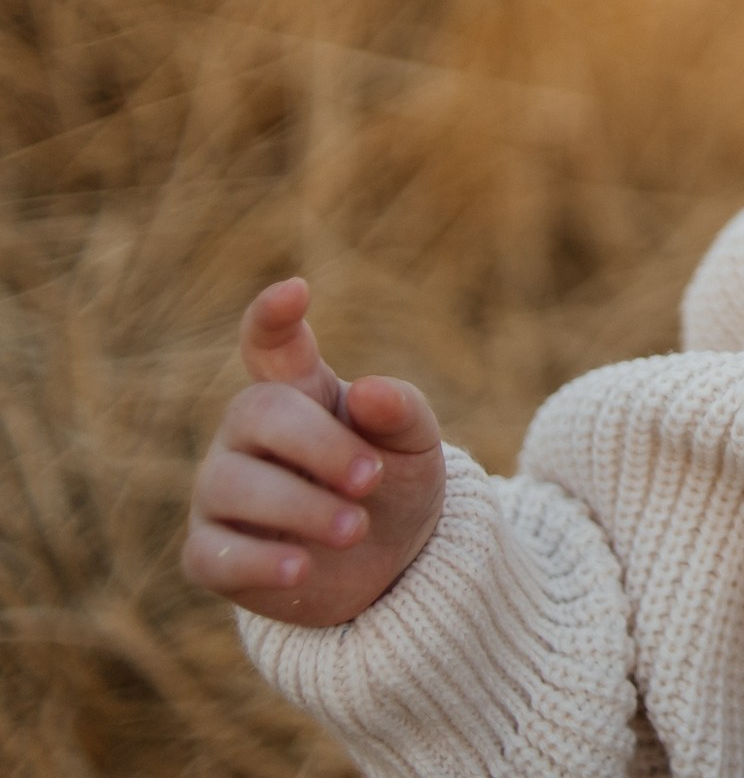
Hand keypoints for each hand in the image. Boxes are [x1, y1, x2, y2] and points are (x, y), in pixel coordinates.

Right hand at [183, 277, 447, 625]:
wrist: (389, 564)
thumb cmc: (392, 483)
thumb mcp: (415, 444)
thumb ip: (400, 412)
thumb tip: (371, 393)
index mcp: (298, 392)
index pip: (271, 345)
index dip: (272, 318)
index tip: (295, 291)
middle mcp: (246, 435)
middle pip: (257, 413)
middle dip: (318, 445)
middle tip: (370, 479)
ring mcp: (221, 493)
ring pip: (231, 485)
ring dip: (300, 508)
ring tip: (355, 529)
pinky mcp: (211, 555)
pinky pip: (214, 555)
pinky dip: (259, 562)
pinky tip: (302, 569)